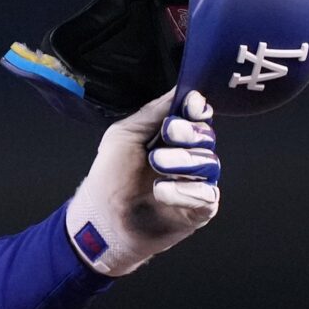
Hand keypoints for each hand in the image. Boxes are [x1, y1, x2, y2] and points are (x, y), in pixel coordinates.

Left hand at [65, 89, 221, 275]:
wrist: (99, 219)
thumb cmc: (109, 177)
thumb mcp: (124, 135)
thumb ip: (153, 113)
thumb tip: (181, 89)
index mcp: (173, 140)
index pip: (199, 119)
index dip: (198, 110)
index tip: (191, 105)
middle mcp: (188, 160)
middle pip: (207, 138)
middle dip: (190, 132)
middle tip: (168, 133)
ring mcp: (195, 185)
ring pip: (210, 163)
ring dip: (184, 160)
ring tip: (156, 163)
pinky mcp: (198, 211)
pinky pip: (207, 196)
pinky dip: (186, 191)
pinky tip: (161, 191)